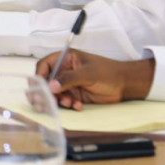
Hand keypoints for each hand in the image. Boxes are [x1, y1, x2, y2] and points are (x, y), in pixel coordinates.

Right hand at [36, 49, 155, 110]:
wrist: (126, 85)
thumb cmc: (108, 73)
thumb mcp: (88, 74)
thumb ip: (69, 79)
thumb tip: (50, 86)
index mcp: (65, 59)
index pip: (45, 65)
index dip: (39, 75)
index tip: (38, 87)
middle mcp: (64, 71)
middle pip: (47, 81)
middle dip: (46, 92)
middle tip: (44, 103)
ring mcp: (69, 83)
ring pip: (55, 93)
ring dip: (60, 100)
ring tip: (70, 103)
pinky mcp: (75, 94)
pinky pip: (65, 101)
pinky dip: (70, 105)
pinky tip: (78, 106)